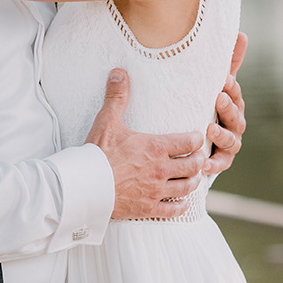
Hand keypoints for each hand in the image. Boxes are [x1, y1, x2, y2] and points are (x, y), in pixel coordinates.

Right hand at [86, 69, 205, 219]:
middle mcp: (161, 170)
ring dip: (193, 180)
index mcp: (156, 147)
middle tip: (197, 156)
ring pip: (188, 186)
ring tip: (192, 176)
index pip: (189, 141)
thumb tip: (119, 72)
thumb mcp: (107, 121)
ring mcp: (156, 191)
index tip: (195, 137)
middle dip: (199, 159)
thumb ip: (117, 97)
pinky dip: (181, 205)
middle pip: (194, 164)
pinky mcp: (148, 208)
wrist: (84, 186)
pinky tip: (183, 202)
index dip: (196, 138)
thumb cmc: (96, 153)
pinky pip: (174, 210)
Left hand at [206, 32, 247, 178]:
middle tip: (218, 98)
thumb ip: (229, 63)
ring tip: (209, 129)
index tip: (224, 79)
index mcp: (233, 104)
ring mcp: (230, 144)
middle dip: (228, 107)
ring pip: (231, 140)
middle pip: (236, 116)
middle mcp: (235, 124)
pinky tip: (203, 162)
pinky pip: (220, 164)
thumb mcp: (216, 84)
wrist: (198, 138)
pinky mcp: (221, 162)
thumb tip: (242, 33)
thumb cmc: (207, 105)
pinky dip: (213, 164)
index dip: (231, 87)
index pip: (236, 94)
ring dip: (221, 134)